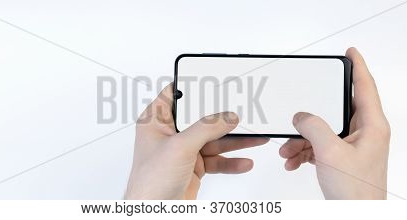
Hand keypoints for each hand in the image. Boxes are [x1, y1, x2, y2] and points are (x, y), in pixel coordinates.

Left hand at [125, 83, 268, 198]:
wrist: (153, 215)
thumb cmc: (150, 182)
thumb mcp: (180, 147)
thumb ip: (206, 129)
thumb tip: (227, 117)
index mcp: (156, 122)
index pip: (174, 95)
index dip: (192, 87)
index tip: (213, 81)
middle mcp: (170, 135)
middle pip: (201, 119)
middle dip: (223, 118)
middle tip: (244, 113)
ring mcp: (183, 152)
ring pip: (213, 141)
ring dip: (234, 142)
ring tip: (256, 139)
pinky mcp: (193, 168)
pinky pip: (217, 161)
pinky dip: (230, 162)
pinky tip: (244, 162)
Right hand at [279, 47, 389, 198]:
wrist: (353, 216)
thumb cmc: (355, 190)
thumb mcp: (330, 152)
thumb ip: (313, 127)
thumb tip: (301, 115)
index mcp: (371, 127)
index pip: (365, 88)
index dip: (358, 67)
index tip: (351, 53)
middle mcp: (364, 134)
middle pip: (336, 110)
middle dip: (312, 115)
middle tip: (303, 107)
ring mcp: (352, 147)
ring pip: (323, 131)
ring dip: (302, 139)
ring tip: (289, 150)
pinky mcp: (341, 159)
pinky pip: (319, 146)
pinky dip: (304, 151)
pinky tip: (293, 161)